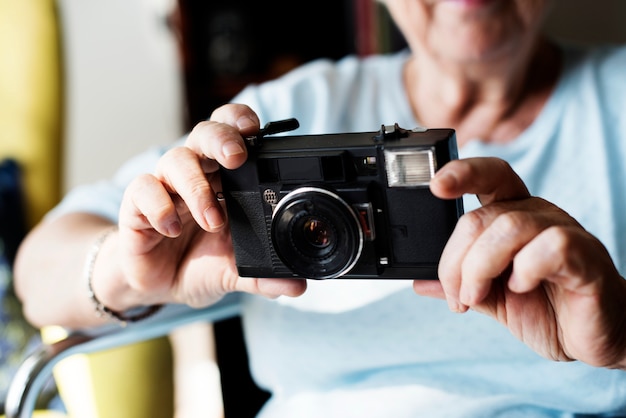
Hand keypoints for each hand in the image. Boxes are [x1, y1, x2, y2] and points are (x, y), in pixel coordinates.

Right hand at [117, 104, 305, 307]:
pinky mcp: (137, 205)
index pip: (232, 134)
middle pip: (205, 133)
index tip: (256, 130)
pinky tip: (172, 229)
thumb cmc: (198, 263)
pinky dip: (159, 206)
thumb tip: (298, 286)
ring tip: (212, 221)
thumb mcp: (234, 270)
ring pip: (176, 159)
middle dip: (221, 139)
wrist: (160, 286)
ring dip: (196, 187)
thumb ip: (263, 275)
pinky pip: (143, 189)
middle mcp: (195, 175)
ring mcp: (166, 187)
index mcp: (224, 179)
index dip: (240, 122)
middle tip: (236, 158)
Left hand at [415, 157, 625, 368]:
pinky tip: (522, 288)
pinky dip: (526, 269)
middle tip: (458, 296)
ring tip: (477, 297)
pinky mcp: (585, 258)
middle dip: (456, 262)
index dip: (462, 173)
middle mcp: (537, 216)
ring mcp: (564, 233)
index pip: (489, 176)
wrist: (595, 337)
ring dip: (481, 267)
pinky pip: (551, 246)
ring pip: (510, 227)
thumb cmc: (546, 309)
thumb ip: (459, 285)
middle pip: (482, 217)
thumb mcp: (490, 298)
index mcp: (513, 216)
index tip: (435, 185)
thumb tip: (418, 283)